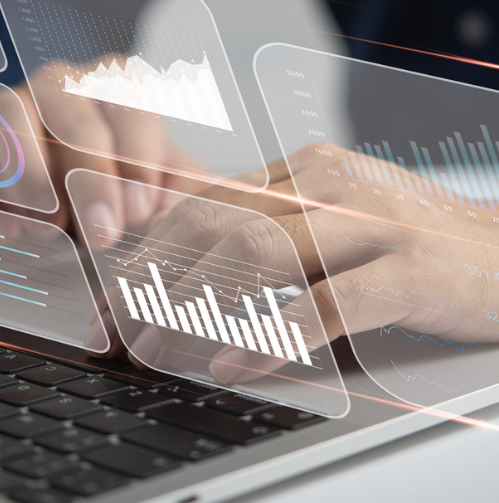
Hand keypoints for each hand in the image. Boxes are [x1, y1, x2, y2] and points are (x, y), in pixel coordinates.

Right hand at [0, 55, 200, 243]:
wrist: (67, 178)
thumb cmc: (123, 175)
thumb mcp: (164, 179)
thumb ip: (182, 192)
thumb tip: (173, 214)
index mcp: (116, 83)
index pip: (130, 108)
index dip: (137, 161)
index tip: (140, 212)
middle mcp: (63, 83)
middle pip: (74, 116)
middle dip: (90, 179)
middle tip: (101, 234)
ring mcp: (12, 105)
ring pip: (13, 121)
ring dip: (33, 179)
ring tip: (51, 230)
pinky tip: (11, 231)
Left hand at [95, 144, 498, 383]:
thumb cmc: (415, 240)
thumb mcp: (337, 215)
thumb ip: (275, 223)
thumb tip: (196, 260)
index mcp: (306, 168)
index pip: (206, 202)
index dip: (151, 251)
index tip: (115, 298)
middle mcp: (330, 183)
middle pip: (217, 225)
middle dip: (155, 281)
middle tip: (118, 331)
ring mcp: (371, 222)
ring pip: (258, 254)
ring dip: (194, 307)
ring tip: (156, 350)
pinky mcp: (409, 269)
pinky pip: (326, 302)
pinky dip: (271, 335)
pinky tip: (233, 363)